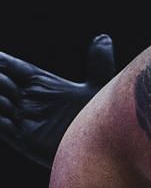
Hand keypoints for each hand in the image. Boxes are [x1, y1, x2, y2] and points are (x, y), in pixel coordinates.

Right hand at [0, 34, 114, 166]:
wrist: (101, 150)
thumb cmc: (101, 118)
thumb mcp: (99, 88)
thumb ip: (98, 63)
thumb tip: (103, 37)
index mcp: (40, 82)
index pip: (9, 65)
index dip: (0, 60)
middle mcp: (27, 99)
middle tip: (5, 83)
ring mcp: (23, 119)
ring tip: (7, 101)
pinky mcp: (23, 139)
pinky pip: (0, 125)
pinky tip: (6, 115)